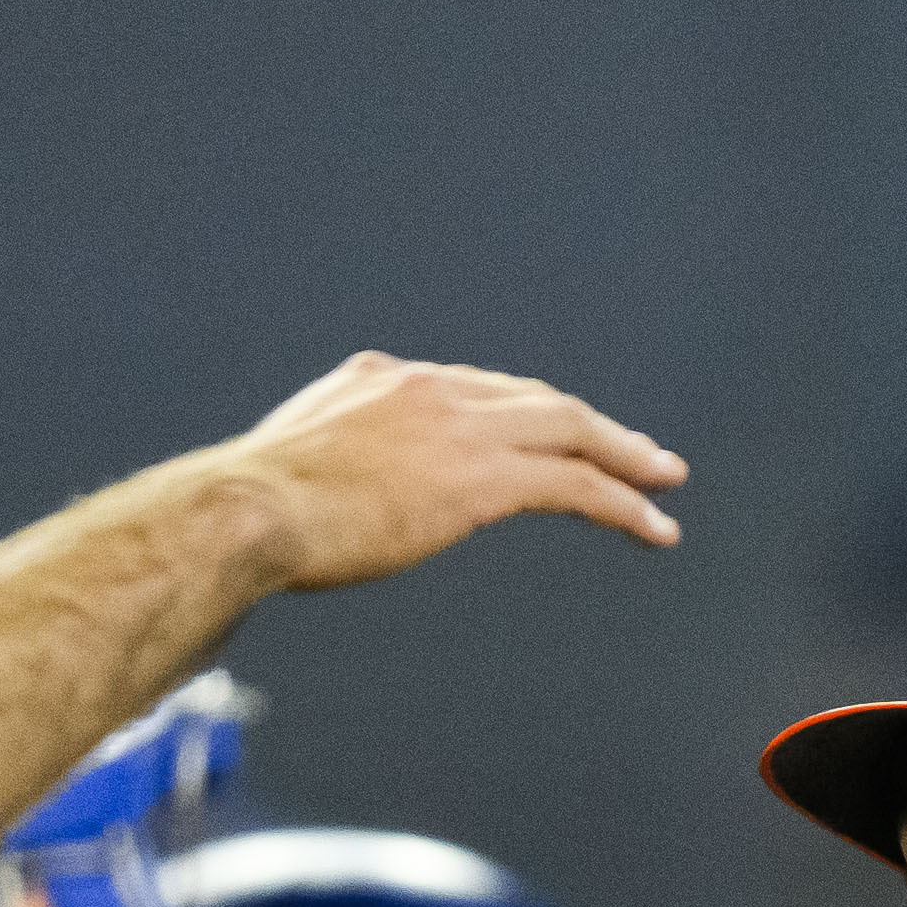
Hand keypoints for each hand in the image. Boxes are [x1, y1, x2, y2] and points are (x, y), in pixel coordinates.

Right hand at [203, 352, 685, 593]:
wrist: (246, 511)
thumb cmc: (241, 514)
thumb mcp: (277, 476)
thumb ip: (313, 477)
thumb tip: (291, 514)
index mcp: (379, 380)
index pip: (469, 389)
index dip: (517, 415)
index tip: (544, 439)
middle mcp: (429, 389)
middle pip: (532, 398)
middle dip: (589, 423)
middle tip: (637, 450)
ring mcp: (460, 428)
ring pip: (569, 429)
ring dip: (623, 455)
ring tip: (665, 482)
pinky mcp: (482, 479)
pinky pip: (574, 484)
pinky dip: (622, 501)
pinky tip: (654, 526)